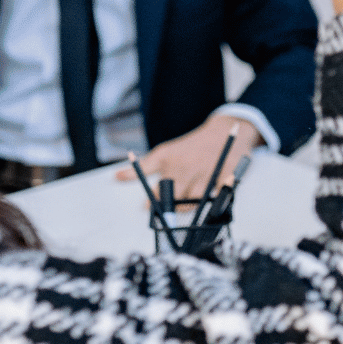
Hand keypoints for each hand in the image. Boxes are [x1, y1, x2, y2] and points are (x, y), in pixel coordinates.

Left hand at [115, 115, 259, 207]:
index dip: (153, 202)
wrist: (223, 132)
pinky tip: (208, 198)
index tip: (149, 208)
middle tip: (169, 212)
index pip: (158, 188)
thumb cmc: (190, 146)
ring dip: (189, 206)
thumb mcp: (164, 152)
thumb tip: (117, 176)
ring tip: (187, 201)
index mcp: (171, 160)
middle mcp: (188, 167)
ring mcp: (207, 173)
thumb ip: (143, 166)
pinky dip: (211, 202)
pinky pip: (215, 199)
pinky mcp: (225, 178)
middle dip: (170, 208)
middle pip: (175, 200)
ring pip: (193, 203)